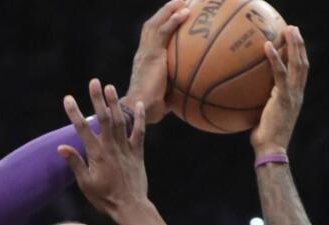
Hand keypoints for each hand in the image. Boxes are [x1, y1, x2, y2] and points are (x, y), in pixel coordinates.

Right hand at [58, 79, 149, 217]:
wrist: (130, 207)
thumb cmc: (105, 198)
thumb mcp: (85, 184)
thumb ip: (75, 163)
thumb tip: (61, 148)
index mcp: (97, 154)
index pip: (82, 129)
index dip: (75, 113)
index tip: (68, 98)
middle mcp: (111, 147)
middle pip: (104, 118)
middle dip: (97, 99)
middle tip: (94, 82)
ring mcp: (126, 149)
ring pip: (120, 121)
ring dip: (115, 103)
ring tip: (110, 87)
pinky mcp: (137, 153)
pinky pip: (139, 132)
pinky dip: (139, 118)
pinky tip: (137, 104)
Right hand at [124, 0, 192, 122]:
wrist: (138, 109)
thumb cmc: (150, 109)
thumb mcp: (165, 97)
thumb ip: (174, 92)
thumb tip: (190, 96)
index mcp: (144, 60)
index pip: (151, 38)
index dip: (161, 25)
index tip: (173, 18)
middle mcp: (142, 52)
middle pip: (152, 25)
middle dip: (165, 12)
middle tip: (180, 3)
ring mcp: (146, 52)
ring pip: (156, 23)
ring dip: (169, 10)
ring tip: (183, 1)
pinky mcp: (151, 54)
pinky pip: (164, 31)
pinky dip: (174, 20)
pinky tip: (186, 13)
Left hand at [251, 25, 307, 155]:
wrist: (271, 149)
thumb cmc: (264, 138)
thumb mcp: (263, 118)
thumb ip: (260, 105)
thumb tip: (243, 99)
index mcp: (295, 97)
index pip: (300, 72)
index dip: (299, 56)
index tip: (295, 42)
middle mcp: (297, 93)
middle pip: (302, 63)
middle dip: (299, 44)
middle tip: (293, 29)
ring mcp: (292, 94)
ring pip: (297, 64)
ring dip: (293, 44)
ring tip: (288, 30)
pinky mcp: (284, 97)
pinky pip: (279, 73)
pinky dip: (274, 58)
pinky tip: (267, 46)